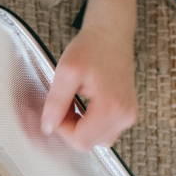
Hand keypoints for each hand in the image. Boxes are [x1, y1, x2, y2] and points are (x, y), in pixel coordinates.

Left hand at [41, 0, 138, 150]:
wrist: (110, 33)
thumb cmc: (93, 47)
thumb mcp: (65, 72)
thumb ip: (56, 103)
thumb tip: (48, 128)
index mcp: (113, 107)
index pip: (80, 140)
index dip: (61, 129)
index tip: (54, 112)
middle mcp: (125, 115)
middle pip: (88, 143)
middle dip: (68, 128)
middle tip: (60, 106)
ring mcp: (127, 115)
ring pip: (94, 139)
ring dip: (76, 128)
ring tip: (70, 104)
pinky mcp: (125, 112)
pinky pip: (102, 130)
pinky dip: (86, 123)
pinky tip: (79, 106)